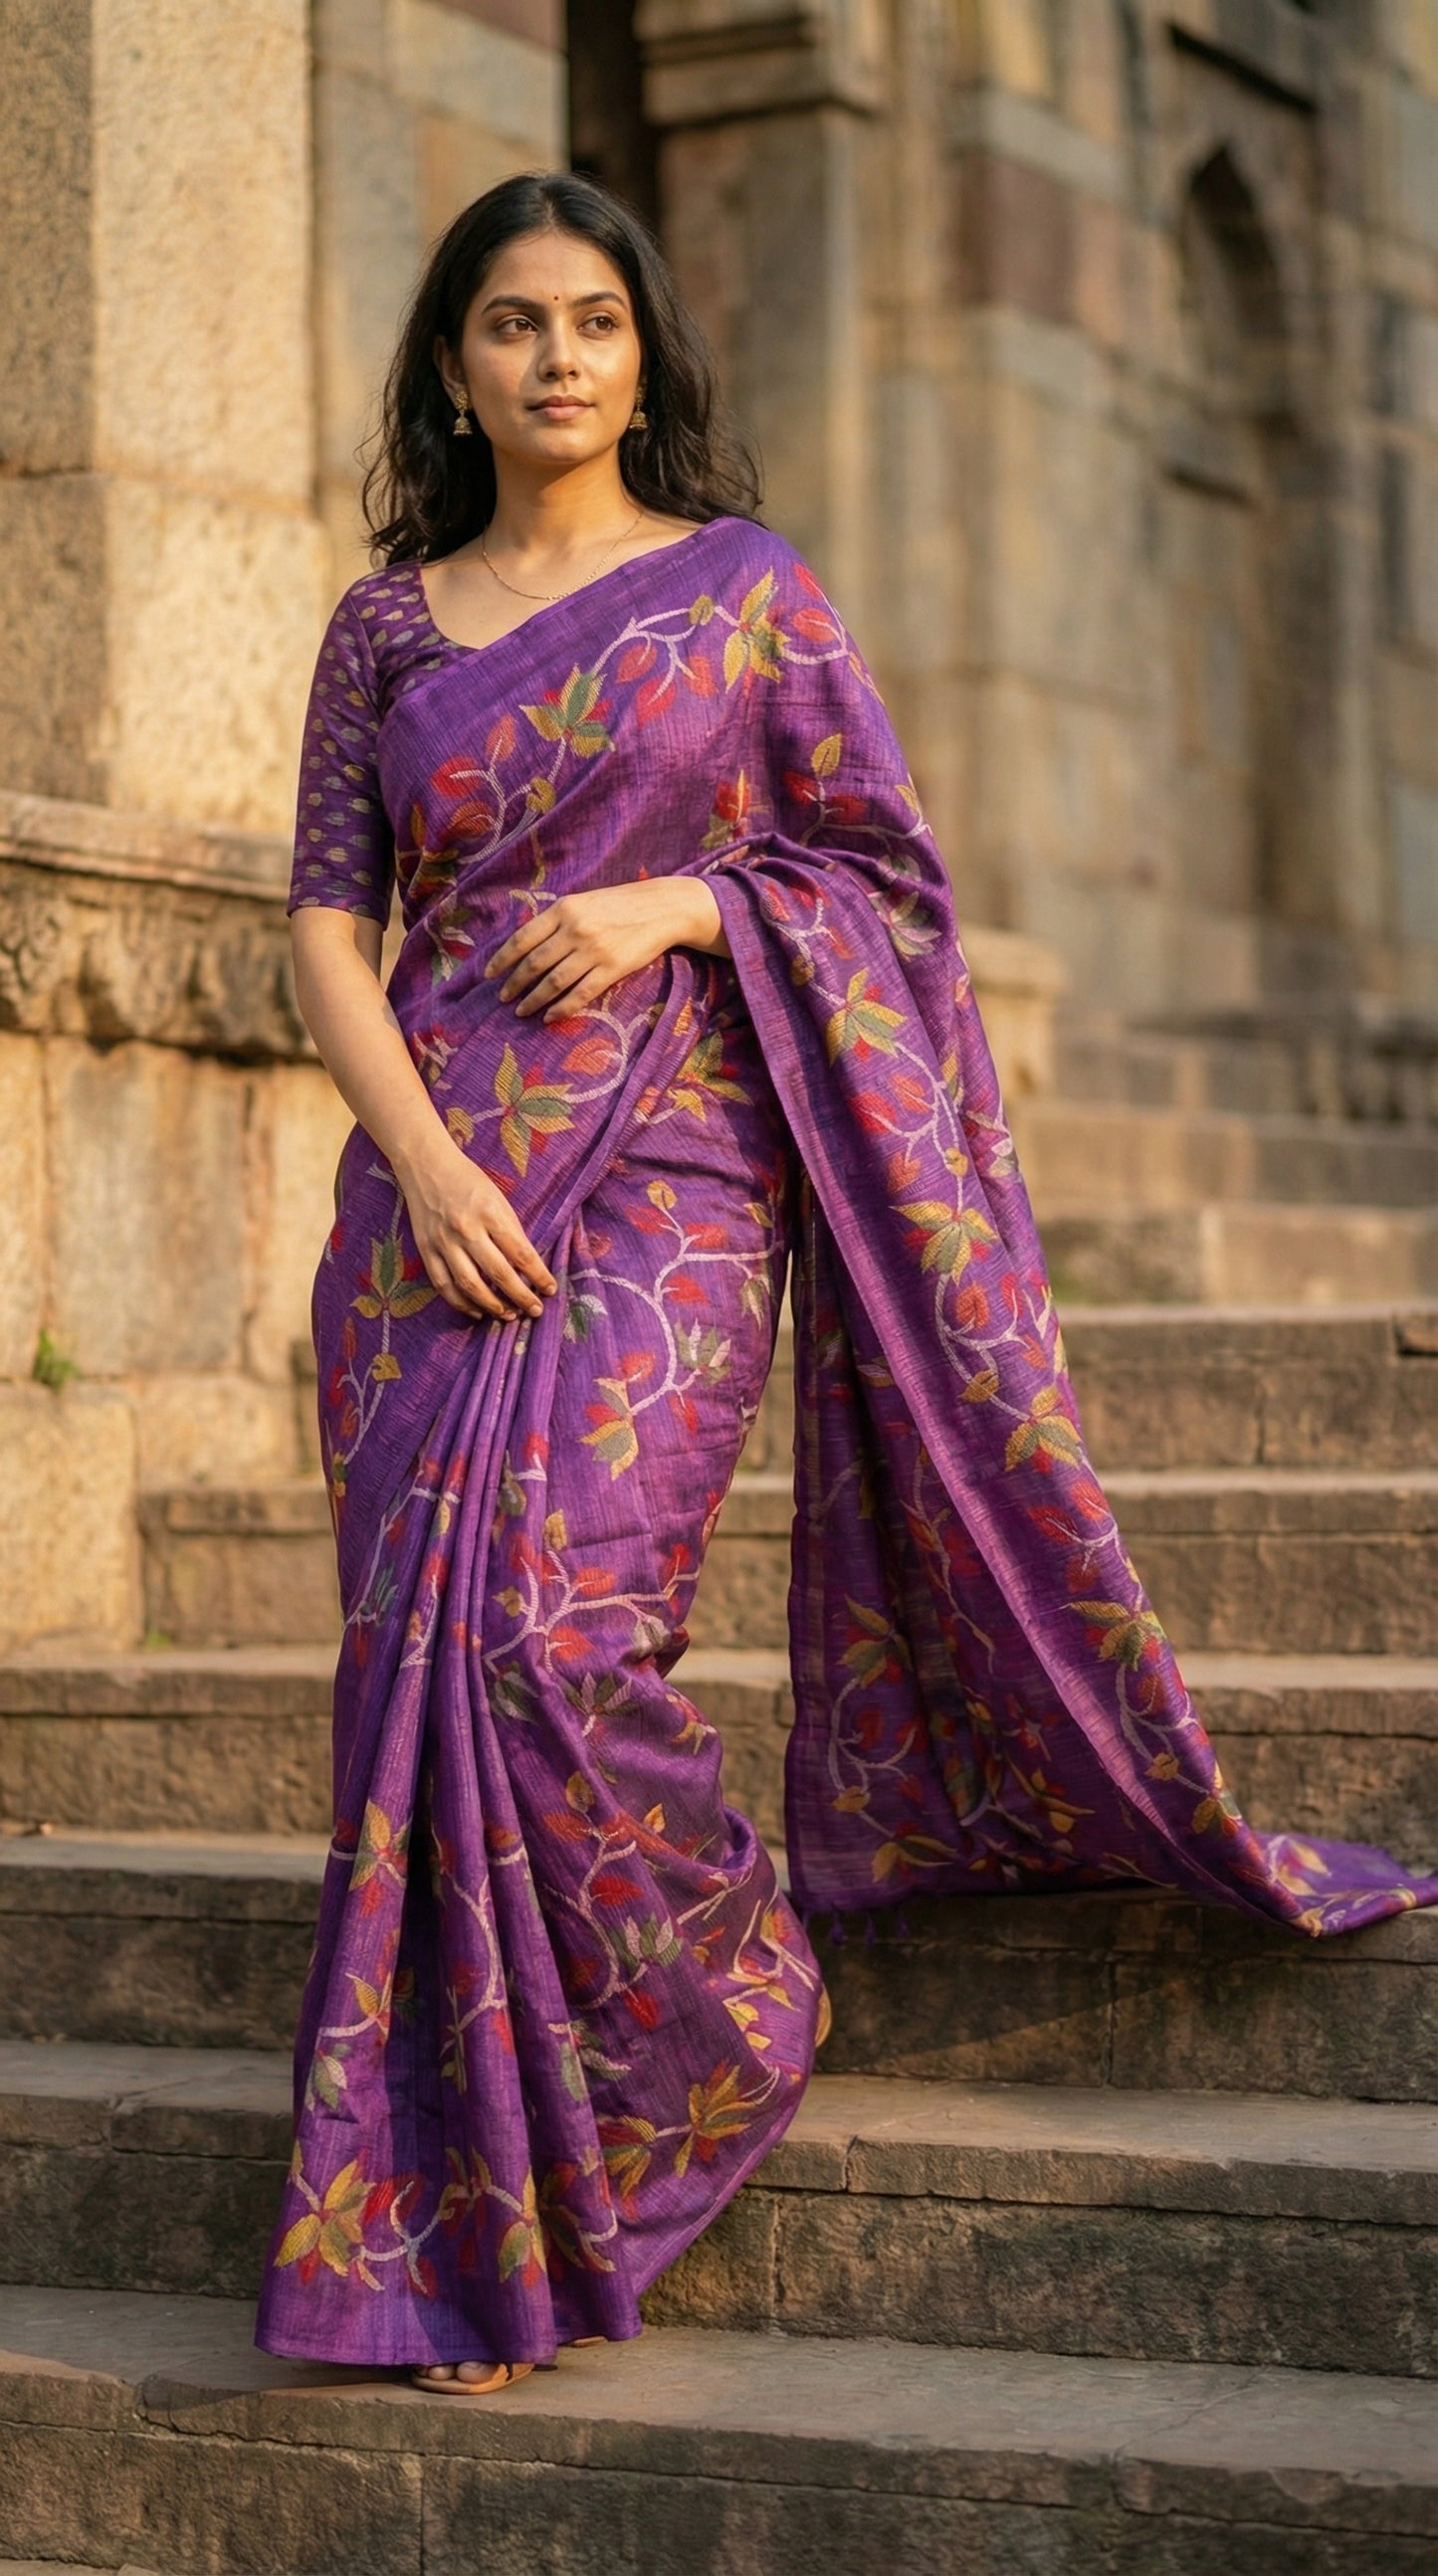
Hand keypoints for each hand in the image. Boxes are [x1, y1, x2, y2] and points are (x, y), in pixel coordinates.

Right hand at [396, 1133, 556, 1324]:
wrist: (426, 1166)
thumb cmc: (468, 1181)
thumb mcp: (498, 1199)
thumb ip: (511, 1231)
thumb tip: (528, 1266)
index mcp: (490, 1213)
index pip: (521, 1253)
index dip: (538, 1275)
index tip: (550, 1289)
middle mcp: (467, 1229)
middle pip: (499, 1274)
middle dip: (521, 1297)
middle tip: (535, 1310)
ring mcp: (444, 1242)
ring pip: (470, 1285)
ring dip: (492, 1305)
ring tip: (509, 1315)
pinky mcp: (426, 1250)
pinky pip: (444, 1285)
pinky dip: (460, 1303)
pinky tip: (476, 1311)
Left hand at [486, 879, 726, 1021]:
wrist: (661, 908)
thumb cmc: (619, 904)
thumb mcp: (583, 902)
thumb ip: (557, 920)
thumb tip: (527, 945)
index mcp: (564, 909)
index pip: (523, 938)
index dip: (503, 958)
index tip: (489, 974)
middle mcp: (575, 929)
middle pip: (535, 963)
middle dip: (514, 983)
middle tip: (503, 997)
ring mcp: (594, 950)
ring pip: (554, 982)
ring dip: (533, 999)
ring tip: (521, 1011)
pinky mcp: (612, 969)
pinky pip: (580, 994)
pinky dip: (562, 1008)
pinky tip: (550, 1017)